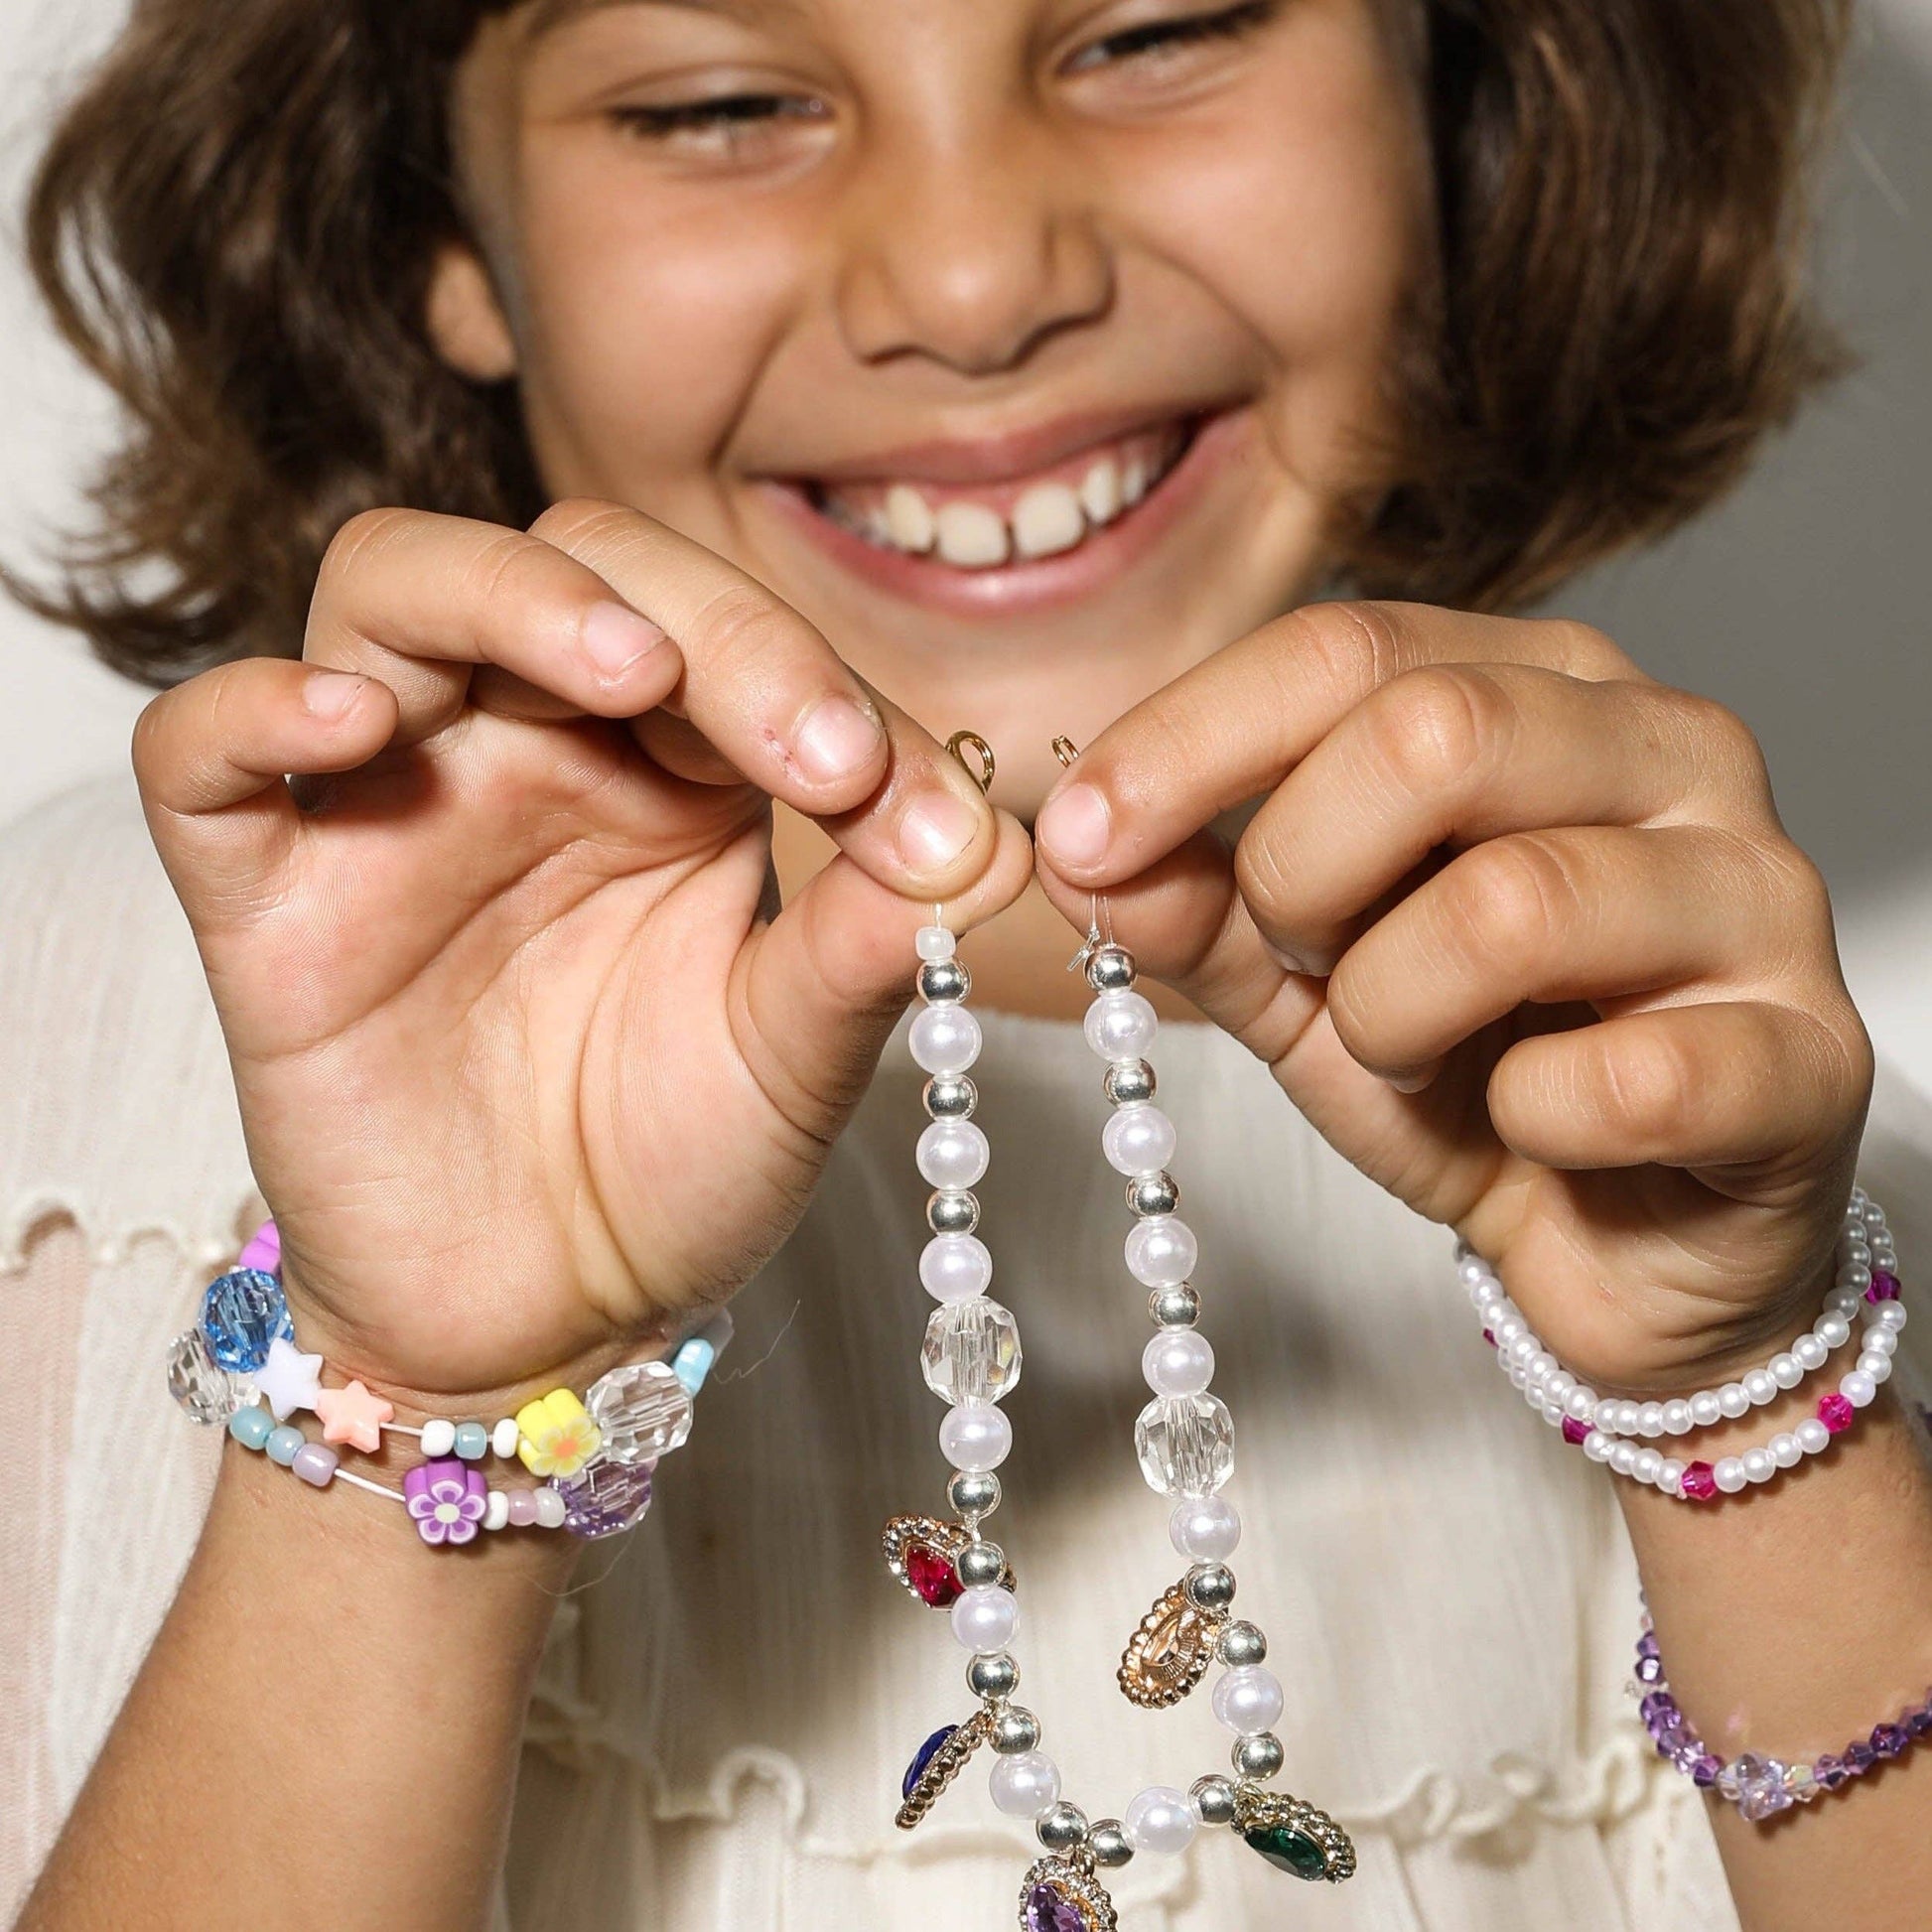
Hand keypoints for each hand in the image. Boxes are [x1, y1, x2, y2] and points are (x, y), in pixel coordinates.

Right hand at [134, 500, 1031, 1406]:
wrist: (547, 1316)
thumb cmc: (674, 1162)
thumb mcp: (795, 1047)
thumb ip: (870, 932)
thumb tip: (989, 837)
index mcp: (670, 763)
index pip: (728, 630)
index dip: (822, 687)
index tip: (917, 817)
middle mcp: (530, 746)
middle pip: (578, 564)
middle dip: (709, 627)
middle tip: (811, 750)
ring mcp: (388, 799)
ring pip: (393, 590)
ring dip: (510, 598)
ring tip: (626, 672)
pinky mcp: (264, 891)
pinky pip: (202, 751)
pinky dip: (253, 707)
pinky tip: (349, 721)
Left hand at [1034, 601, 1873, 1393]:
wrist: (1622, 1240)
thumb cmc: (1467, 1075)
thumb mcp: (1298, 981)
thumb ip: (1199, 904)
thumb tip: (1083, 849)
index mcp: (1541, 693)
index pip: (1346, 649)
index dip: (1186, 742)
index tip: (1076, 839)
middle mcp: (1670, 752)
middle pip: (1432, 732)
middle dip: (1301, 874)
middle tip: (1295, 965)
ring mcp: (1759, 894)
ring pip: (1514, 904)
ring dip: (1394, 1013)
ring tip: (1408, 1054)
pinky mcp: (1810, 1057)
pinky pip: (1625, 1078)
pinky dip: (1525, 1123)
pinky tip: (1533, 1130)